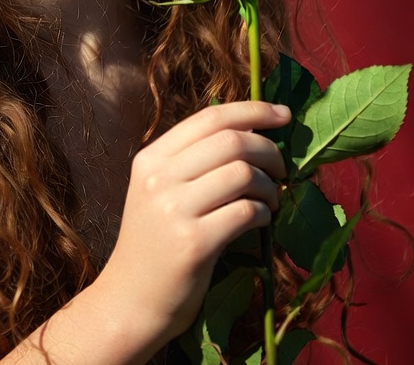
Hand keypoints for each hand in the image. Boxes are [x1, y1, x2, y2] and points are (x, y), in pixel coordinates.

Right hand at [92, 101, 289, 355]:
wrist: (130, 301)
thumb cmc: (155, 244)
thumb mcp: (160, 192)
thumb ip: (193, 161)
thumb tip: (251, 131)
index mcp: (150, 158)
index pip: (209, 118)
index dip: (252, 111)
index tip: (283, 115)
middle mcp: (158, 177)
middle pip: (231, 141)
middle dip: (269, 150)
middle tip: (282, 170)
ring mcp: (173, 209)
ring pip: (242, 174)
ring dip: (269, 185)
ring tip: (270, 201)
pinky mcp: (193, 243)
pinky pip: (246, 212)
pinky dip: (264, 213)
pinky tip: (261, 220)